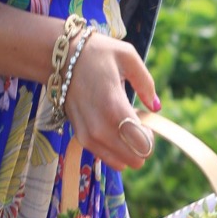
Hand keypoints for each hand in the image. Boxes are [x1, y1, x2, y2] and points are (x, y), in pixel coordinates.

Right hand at [64, 30, 158, 172]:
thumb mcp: (128, 57)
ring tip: (123, 127)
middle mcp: (100, 127)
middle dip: (141, 146)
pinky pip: (105, 157)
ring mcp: (88, 135)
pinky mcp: (80, 137)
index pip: (142, 144)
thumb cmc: (97, 54)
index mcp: (114, 107)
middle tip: (137, 126)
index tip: (146, 123)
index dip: (151, 138)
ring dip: (128, 150)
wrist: (60, 59)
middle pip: (133, 158)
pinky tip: (112, 130)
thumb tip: (155, 107)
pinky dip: (114, 150)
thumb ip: (146, 83)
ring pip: (119, 163)